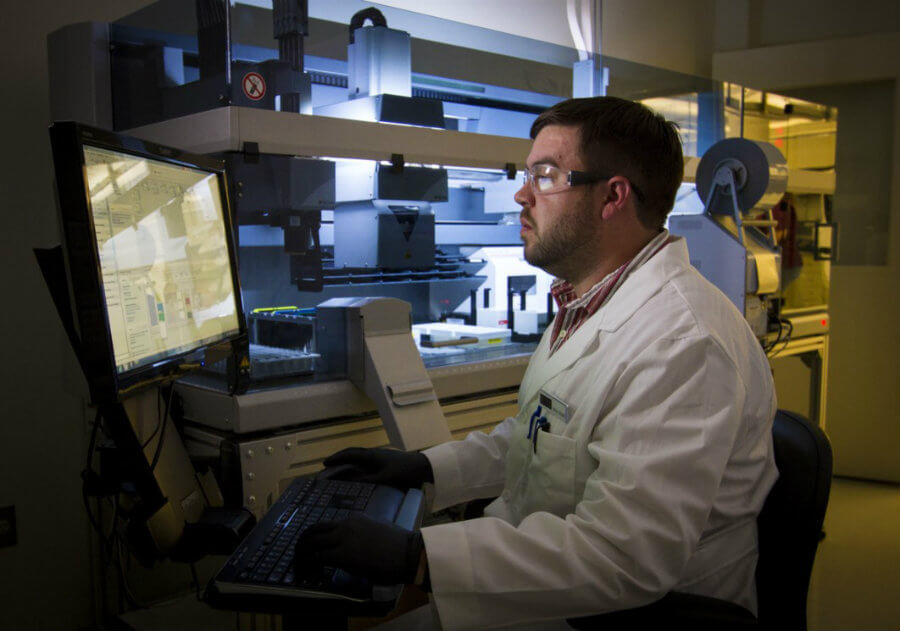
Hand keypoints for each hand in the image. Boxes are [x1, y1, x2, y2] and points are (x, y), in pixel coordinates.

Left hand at [294, 515, 424, 584]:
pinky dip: (310, 564)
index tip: (314, 544)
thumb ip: (363, 532)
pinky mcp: (342, 555)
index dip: (317, 535)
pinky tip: (308, 570)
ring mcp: (343, 538)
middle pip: (315, 530)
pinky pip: (319, 557)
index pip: (328, 525)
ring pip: (312, 542)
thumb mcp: (378, 529)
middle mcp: (345, 524)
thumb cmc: (398, 544)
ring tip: (299, 562)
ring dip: (303, 552)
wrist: (406, 552)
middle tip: (299, 552)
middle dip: (303, 541)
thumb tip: (357, 544)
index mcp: (354, 518)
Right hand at [322, 447, 433, 488]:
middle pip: (353, 452)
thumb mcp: (384, 478)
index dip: (336, 459)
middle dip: (340, 457)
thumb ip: (367, 480)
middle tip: (329, 464)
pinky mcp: (385, 460)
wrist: (422, 467)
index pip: (349, 454)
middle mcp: (374, 453)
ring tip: (340, 468)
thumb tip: (349, 481)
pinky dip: (357, 463)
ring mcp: (380, 456)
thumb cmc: (404, 472)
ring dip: (348, 460)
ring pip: (360, 455)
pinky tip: (358, 471)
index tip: (325, 463)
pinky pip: (366, 460)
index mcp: (372, 456)